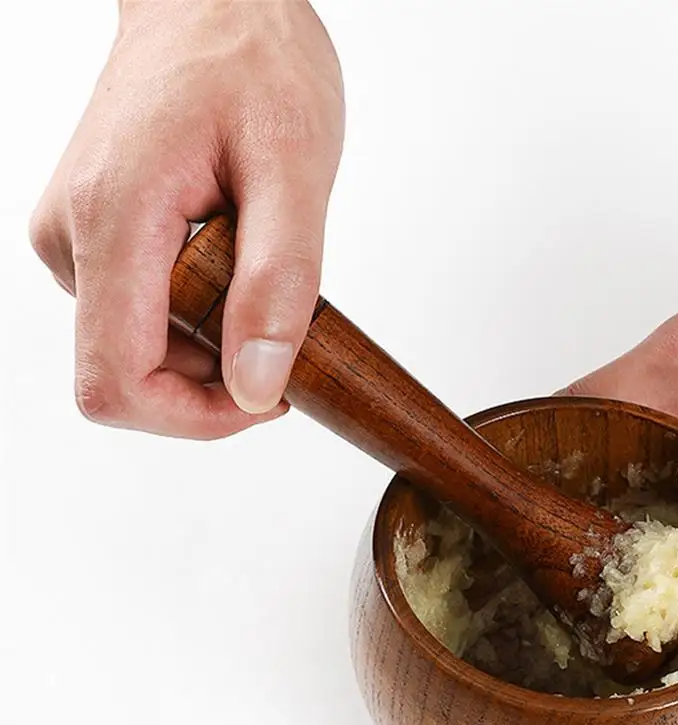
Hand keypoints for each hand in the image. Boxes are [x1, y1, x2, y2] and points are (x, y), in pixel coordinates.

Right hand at [29, 0, 343, 437]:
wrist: (212, 1)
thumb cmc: (252, 61)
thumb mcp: (294, 169)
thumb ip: (277, 286)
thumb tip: (254, 389)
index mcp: (111, 223)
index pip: (117, 383)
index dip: (195, 418)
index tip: (265, 394)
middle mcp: (72, 241)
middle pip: (134, 375)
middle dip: (220, 368)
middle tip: (277, 298)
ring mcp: (76, 242)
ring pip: (145, 349)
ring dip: (216, 333)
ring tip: (253, 252)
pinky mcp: (94, 240)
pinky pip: (147, 316)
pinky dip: (202, 310)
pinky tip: (229, 249)